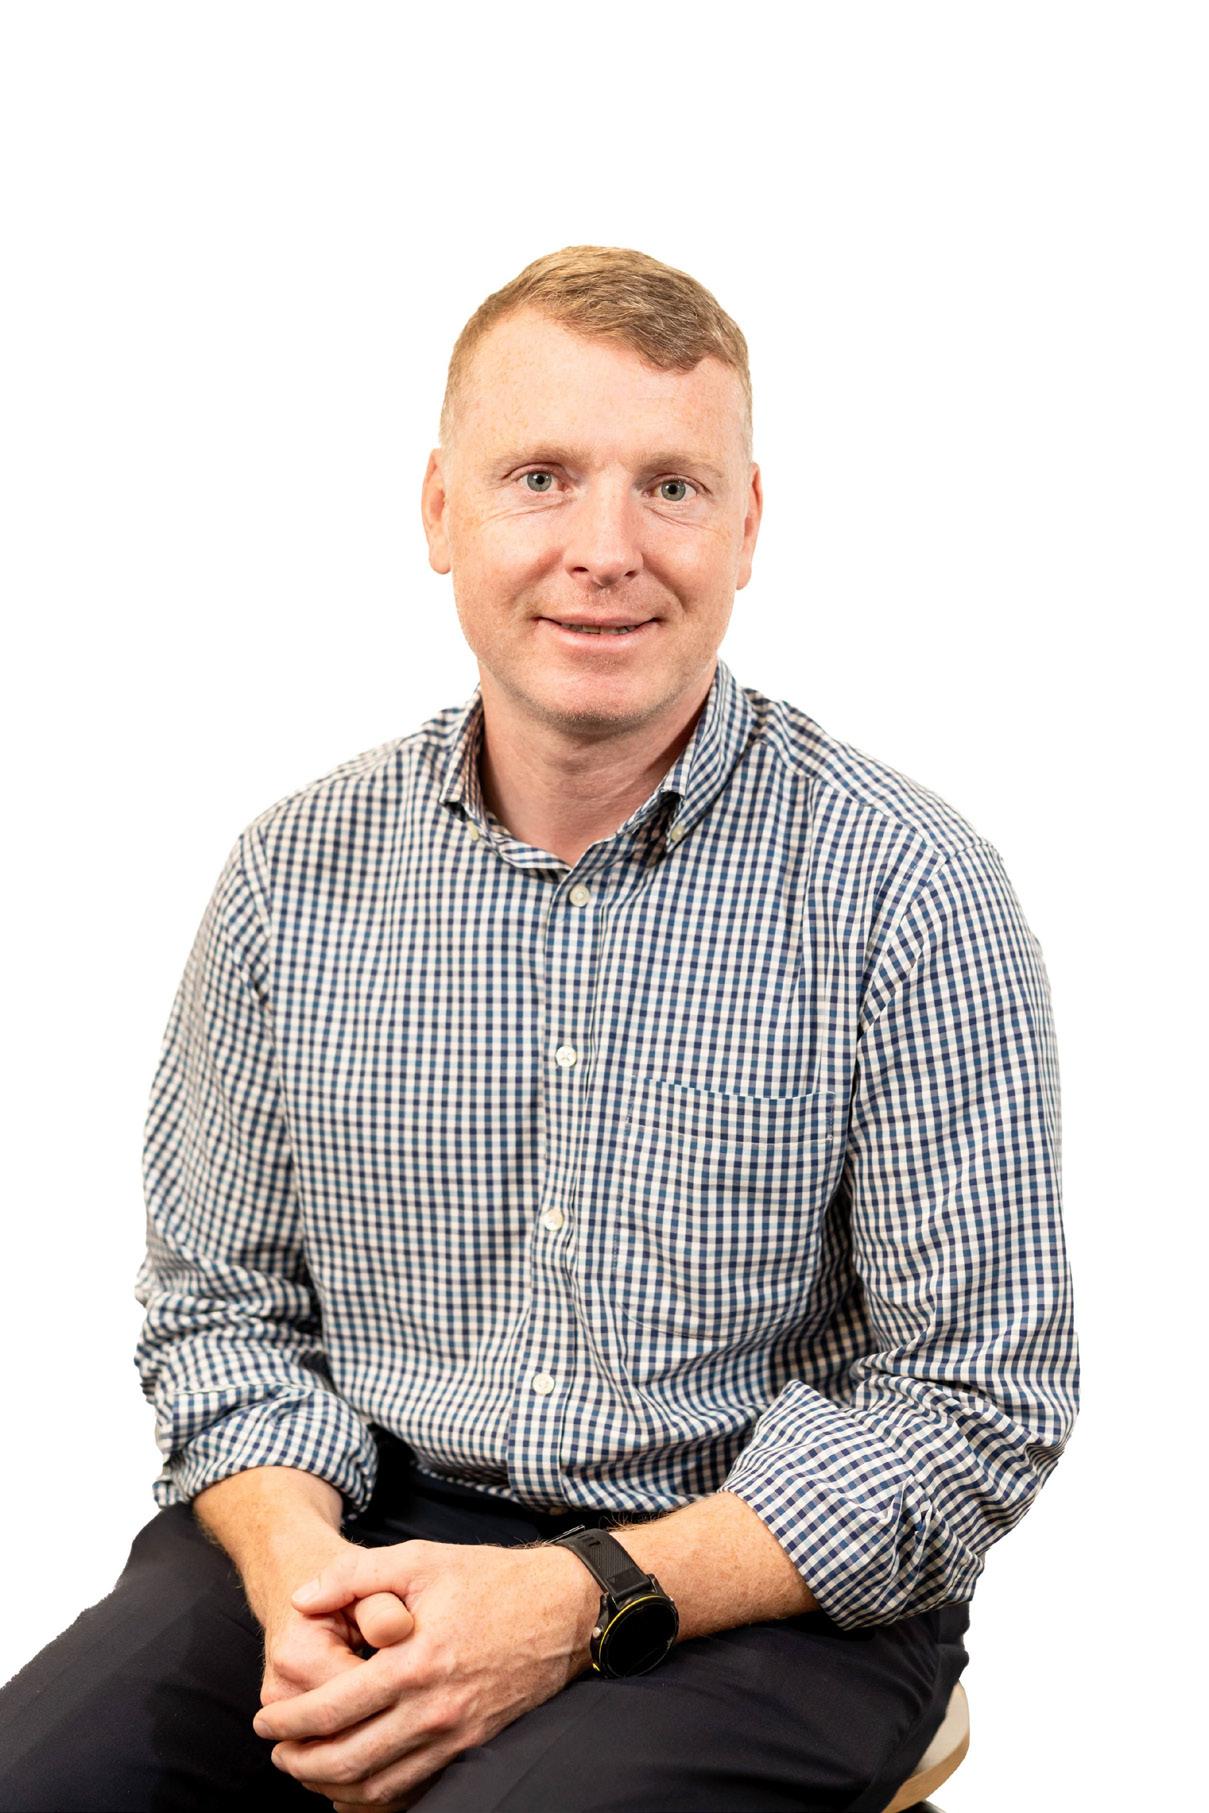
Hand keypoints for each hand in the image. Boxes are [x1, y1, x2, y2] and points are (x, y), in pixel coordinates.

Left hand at [250, 1537, 598, 1811]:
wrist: (564, 1608)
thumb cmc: (489, 1579)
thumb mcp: (419, 1559)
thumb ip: (354, 1575)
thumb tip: (302, 1601)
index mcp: (415, 1662)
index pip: (333, 1710)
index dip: (290, 1722)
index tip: (263, 1722)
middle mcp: (434, 1709)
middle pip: (349, 1760)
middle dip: (302, 1764)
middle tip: (276, 1753)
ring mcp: (456, 1734)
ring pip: (379, 1785)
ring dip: (332, 1786)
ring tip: (306, 1769)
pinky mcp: (473, 1744)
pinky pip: (413, 1788)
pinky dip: (374, 1797)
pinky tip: (353, 1785)